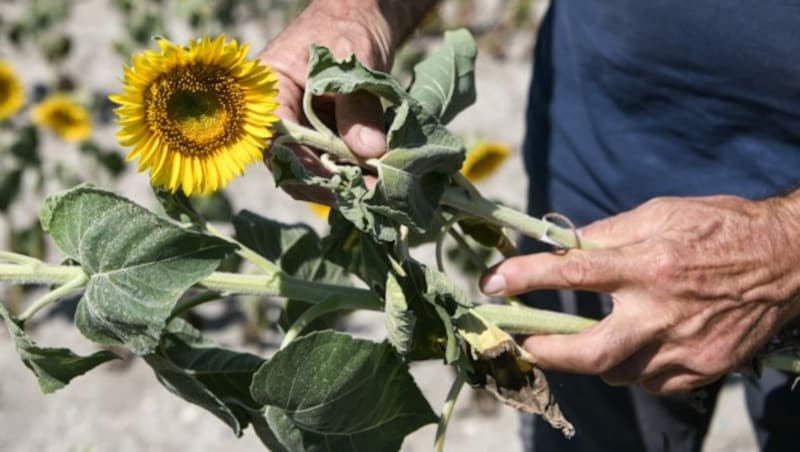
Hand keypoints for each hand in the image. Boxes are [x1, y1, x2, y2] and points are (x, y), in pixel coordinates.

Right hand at [258, 1, 393, 200]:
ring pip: (312, 172)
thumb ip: (359, 109)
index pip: (277, 144)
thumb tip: (370, 152)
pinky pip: (330, 165)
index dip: (308, 169)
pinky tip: (376, 180)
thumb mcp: (353, 67)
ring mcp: (299, 131)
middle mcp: (276, 119)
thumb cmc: (346, 31)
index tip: (345, 183)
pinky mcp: (320, 138)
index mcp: (267, 96)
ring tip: (379, 189)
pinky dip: (352, 174)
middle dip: (329, 185)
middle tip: (370, 192)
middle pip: (291, 167)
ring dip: (344, 184)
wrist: (358, 20)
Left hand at [480, 194, 799, 393]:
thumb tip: (561, 248)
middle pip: (588, 353)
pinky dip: (630, 364)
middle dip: (544, 351)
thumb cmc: (718, 228)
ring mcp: (685, 349)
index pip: (574, 271)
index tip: (491, 283)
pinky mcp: (701, 370)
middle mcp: (664, 311)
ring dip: (593, 355)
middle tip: (523, 340)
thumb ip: (608, 234)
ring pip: (615, 372)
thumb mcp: (661, 213)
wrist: (787, 263)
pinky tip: (640, 340)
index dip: (525, 277)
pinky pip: (646, 381)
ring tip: (599, 331)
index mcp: (650, 262)